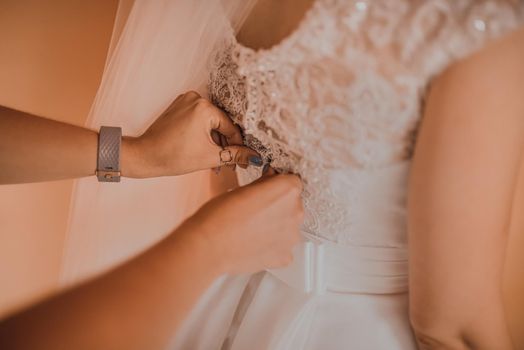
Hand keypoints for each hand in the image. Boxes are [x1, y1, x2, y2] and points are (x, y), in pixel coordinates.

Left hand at [122, 91, 262, 177]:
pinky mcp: (179, 105)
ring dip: (215, 140)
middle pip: (221, 124)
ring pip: (211, 122)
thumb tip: (255, 157)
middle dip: (225, 145)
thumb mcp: (209, 157)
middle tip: (231, 164)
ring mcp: (186, 100)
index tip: (244, 161)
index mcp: (205, 108)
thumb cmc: (173, 156)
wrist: (144, 156)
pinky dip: (204, 133)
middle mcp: (196, 98)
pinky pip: (199, 119)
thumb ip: (235, 155)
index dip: (238, 146)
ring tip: (216, 161)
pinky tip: (204, 149)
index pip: (231, 128)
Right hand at [179, 173, 303, 273]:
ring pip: (289, 226)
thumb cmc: (219, 216)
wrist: (209, 246)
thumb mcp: (242, 189)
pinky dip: (273, 246)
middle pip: (293, 204)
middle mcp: (295, 212)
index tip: (269, 189)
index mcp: (287, 190)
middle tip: (256, 211)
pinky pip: (284, 247)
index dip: (278, 185)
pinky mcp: (285, 256)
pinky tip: (255, 243)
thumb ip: (263, 183)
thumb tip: (270, 180)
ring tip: (253, 229)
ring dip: (277, 226)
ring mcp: (291, 236)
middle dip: (278, 206)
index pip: (292, 181)